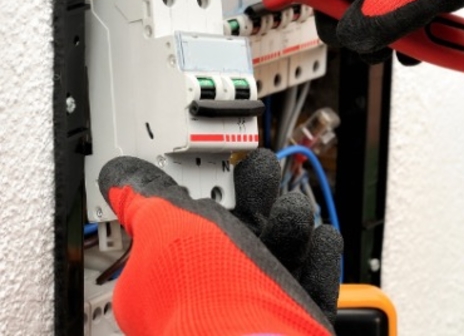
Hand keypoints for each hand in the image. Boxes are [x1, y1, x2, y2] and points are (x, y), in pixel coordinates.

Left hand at [98, 149, 341, 335]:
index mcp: (169, 279)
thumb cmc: (206, 292)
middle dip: (253, 199)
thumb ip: (145, 197)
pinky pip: (311, 279)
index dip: (194, 200)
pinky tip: (319, 237)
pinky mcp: (294, 315)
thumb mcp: (164, 225)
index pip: (179, 232)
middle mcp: (211, 295)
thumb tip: (120, 176)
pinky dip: (317, 257)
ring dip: (288, 225)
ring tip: (291, 210)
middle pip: (236, 236)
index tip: (206, 177)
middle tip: (260, 172)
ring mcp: (255, 307)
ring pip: (276, 255)